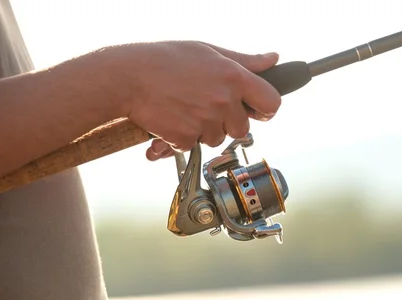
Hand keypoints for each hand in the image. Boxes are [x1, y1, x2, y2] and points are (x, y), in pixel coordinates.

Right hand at [114, 41, 281, 158]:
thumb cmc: (166, 60)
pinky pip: (192, 145)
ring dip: (205, 129)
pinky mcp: (186, 138)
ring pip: (217, 139)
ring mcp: (205, 122)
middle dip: (229, 122)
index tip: (256, 110)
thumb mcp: (209, 51)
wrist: (128, 77)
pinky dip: (183, 137)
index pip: (272, 103)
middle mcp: (223, 101)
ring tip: (186, 108)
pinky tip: (172, 118)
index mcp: (234, 77)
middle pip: (243, 129)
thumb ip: (245, 61)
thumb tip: (273, 59)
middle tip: (208, 106)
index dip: (266, 109)